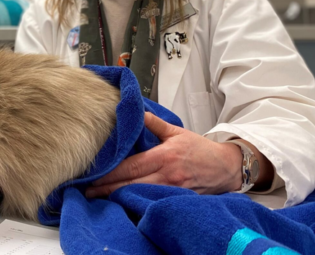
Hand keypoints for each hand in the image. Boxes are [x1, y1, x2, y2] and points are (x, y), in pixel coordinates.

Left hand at [85, 112, 242, 197]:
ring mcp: (172, 190)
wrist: (226, 167)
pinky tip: (123, 203)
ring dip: (119, 197)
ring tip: (99, 197)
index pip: (130, 167)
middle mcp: (166, 175)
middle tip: (88, 191)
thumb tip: (137, 111)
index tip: (93, 177)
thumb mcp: (177, 132)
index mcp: (163, 156)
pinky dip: (137, 203)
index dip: (110, 174)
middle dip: (107, 189)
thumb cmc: (201, 149)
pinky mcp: (178, 199)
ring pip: (140, 195)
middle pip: (130, 184)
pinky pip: (154, 202)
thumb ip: (155, 124)